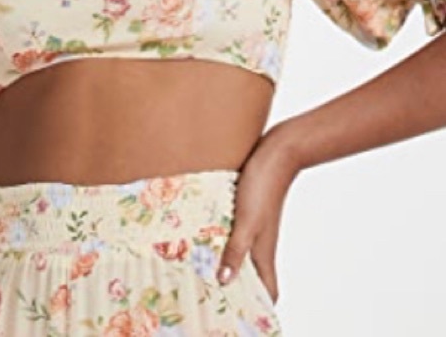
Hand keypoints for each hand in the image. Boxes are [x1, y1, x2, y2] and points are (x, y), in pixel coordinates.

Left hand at [216, 122, 301, 303]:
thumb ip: (236, 250)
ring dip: (224, 264)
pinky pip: (232, 234)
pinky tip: (200, 237)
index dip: (257, 308)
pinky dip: (219, 241)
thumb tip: (223, 281)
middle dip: (233, 289)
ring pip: (239, 254)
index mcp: (264, 251)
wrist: (275, 154)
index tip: (238, 318)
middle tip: (206, 297)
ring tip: (197, 271)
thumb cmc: (263, 187)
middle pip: (250, 275)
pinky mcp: (245, 212)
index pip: (267, 291)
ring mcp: (253, 227)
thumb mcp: (246, 221)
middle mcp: (260, 243)